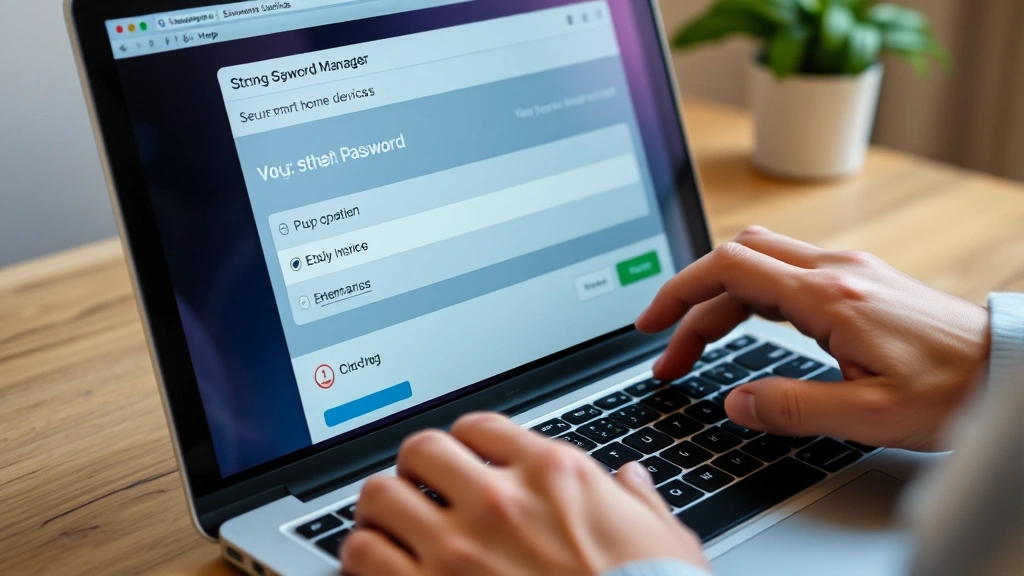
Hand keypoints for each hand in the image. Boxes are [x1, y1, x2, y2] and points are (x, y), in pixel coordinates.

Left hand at [341, 413, 706, 575]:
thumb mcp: (664, 540)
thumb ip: (638, 500)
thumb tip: (631, 480)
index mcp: (554, 474)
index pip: (480, 426)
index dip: (465, 442)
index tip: (463, 459)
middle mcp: (500, 500)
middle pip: (421, 449)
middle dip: (416, 468)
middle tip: (420, 488)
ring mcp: (459, 549)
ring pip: (379, 496)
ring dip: (381, 511)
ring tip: (390, 526)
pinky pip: (362, 555)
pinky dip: (362, 557)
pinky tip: (378, 565)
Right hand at [636, 226, 989, 450]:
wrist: (1009, 368)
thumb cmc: (953, 391)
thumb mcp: (868, 417)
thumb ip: (792, 409)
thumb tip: (735, 402)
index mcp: (828, 297)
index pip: (728, 270)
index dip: (678, 294)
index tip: (651, 326)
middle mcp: (835, 271)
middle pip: (735, 258)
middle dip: (689, 299)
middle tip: (667, 347)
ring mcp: (848, 270)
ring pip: (759, 260)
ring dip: (718, 297)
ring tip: (696, 344)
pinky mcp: (860, 280)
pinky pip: (786, 272)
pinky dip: (750, 295)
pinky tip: (746, 327)